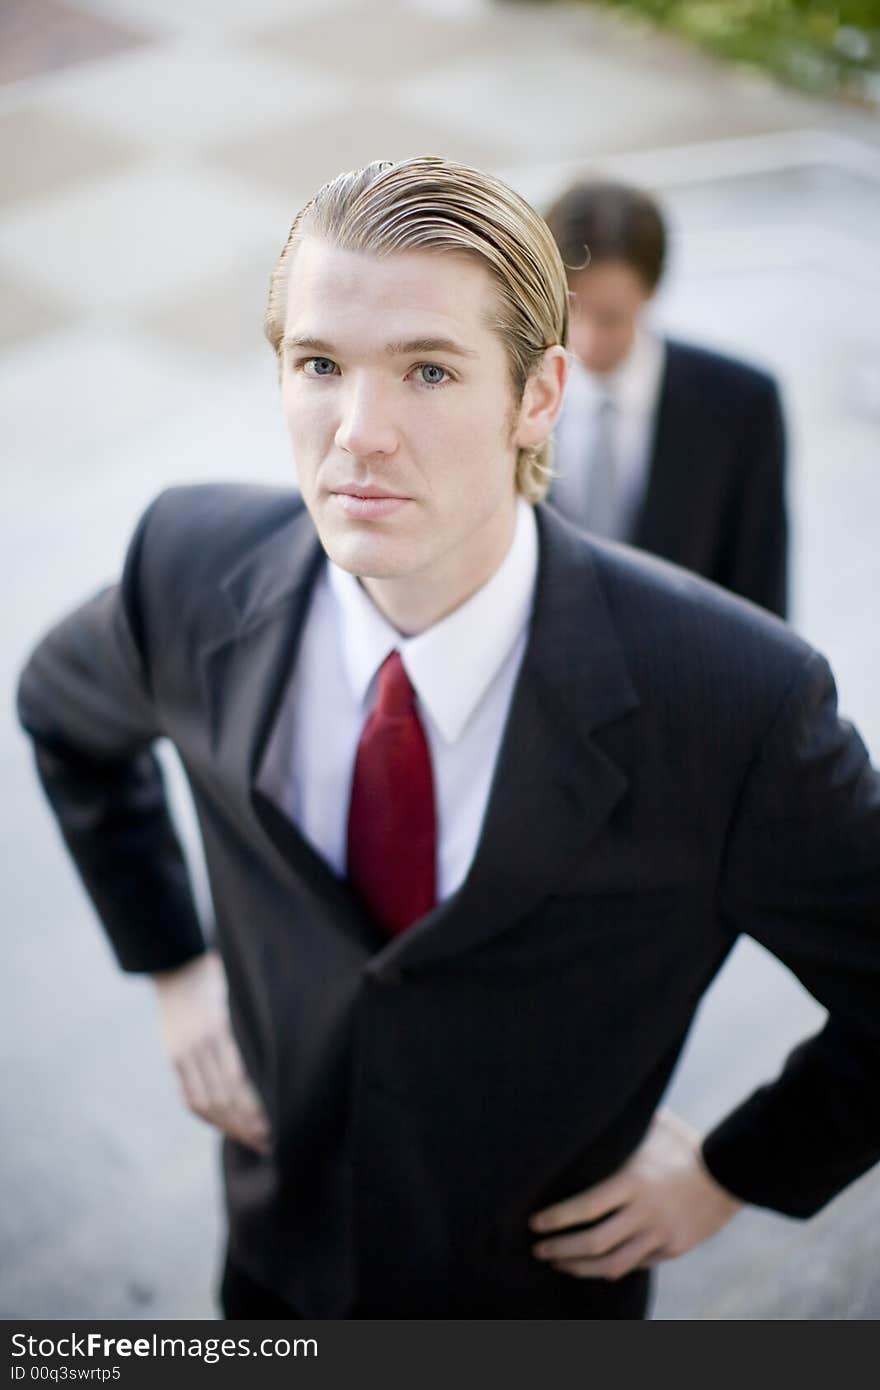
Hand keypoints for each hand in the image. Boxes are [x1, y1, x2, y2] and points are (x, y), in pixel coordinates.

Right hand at [152, 950, 270, 1154]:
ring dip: (228, 1126)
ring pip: (204, 1102)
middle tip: (268, 1143)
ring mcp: (182, 1052)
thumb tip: (280, 1062)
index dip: (253, 1107)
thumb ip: (252, 1027)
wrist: (176, 965)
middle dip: (245, 1124)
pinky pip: (188, 1096)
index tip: (274, 1125)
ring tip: (250, 1141)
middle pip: (221, 1097)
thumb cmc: (219, 977)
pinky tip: (224, 1127)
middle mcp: (199, 1044)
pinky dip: (207, 1116)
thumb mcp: (240, 995)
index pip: (236, 1080)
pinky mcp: (172, 1058)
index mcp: (219, 1028)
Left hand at [529, 1108, 741, 1280]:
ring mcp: (660, 1234)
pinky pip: (637, 1263)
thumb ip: (624, 1122)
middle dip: (561, 1250)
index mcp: (633, 1181)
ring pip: (613, 1264)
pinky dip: (613, 1266)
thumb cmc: (686, 1144)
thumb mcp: (654, 1127)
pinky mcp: (673, 1248)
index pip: (585, 1207)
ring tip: (560, 1264)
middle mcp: (644, 1213)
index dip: (556, 1219)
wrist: (732, 1173)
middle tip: (539, 1250)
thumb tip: (592, 1100)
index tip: (534, 1223)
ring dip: (581, 1268)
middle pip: (594, 1243)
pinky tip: (596, 1264)